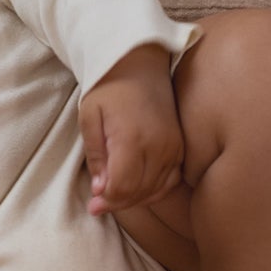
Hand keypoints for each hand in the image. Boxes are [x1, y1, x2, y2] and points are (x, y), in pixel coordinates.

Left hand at [78, 44, 184, 215]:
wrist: (139, 65)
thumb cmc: (108, 89)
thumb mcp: (89, 118)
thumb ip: (95, 155)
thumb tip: (100, 190)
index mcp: (132, 139)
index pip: (123, 186)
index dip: (107, 200)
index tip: (92, 204)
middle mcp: (158, 146)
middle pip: (140, 191)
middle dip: (117, 203)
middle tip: (97, 206)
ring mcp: (174, 147)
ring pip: (156, 189)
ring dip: (134, 199)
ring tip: (114, 199)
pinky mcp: (181, 146)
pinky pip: (172, 180)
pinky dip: (155, 190)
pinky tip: (139, 191)